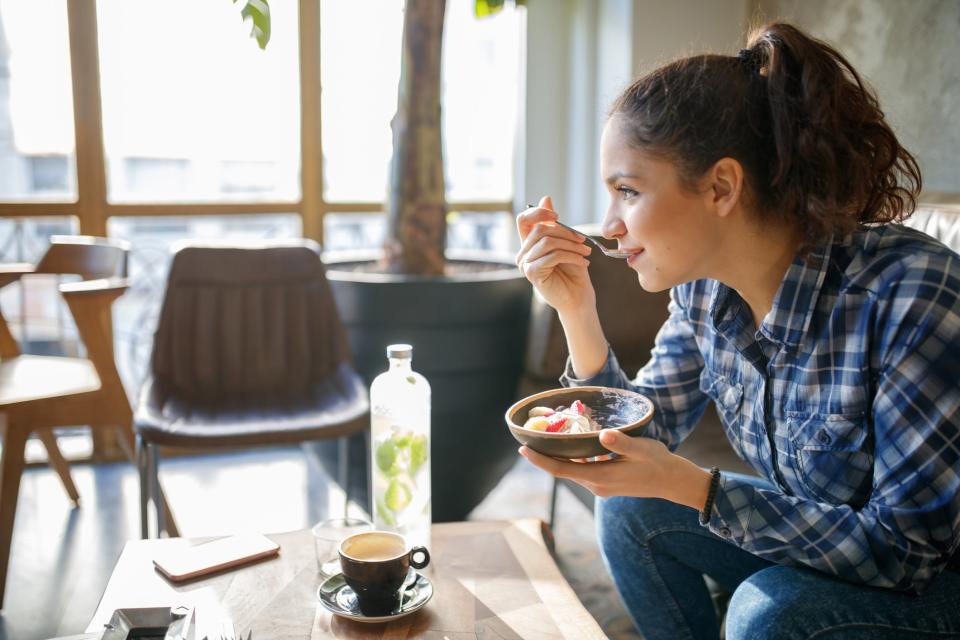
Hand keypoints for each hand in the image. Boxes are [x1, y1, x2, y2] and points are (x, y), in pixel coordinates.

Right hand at [515, 196, 594, 314]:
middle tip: (583, 241)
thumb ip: (555, 224)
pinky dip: (571, 256)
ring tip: (586, 253)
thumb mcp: (567, 243)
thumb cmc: (573, 272)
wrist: (578, 298)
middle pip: (540, 229)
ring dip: (571, 245)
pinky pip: (552, 255)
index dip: (538, 213)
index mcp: (529, 244)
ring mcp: (525, 264)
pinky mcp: (532, 273)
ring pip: (547, 241)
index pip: (524, 219)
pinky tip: (584, 263)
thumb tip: (546, 198)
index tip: (557, 216)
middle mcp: (523, 253)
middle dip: (565, 232)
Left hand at [518, 429, 711, 509]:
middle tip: (528, 436)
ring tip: (545, 437)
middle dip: (544, 456)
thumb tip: (603, 435)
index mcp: (600, 478)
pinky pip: (583, 469)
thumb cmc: (658, 463)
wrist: (673, 481)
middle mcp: (596, 485)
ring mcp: (600, 486)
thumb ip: (621, 442)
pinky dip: (574, 458)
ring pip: (572, 470)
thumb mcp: (641, 449)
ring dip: (558, 456)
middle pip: (562, 470)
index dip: (540, 460)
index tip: (522, 449)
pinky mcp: (606, 482)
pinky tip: (572, 443)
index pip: (561, 469)